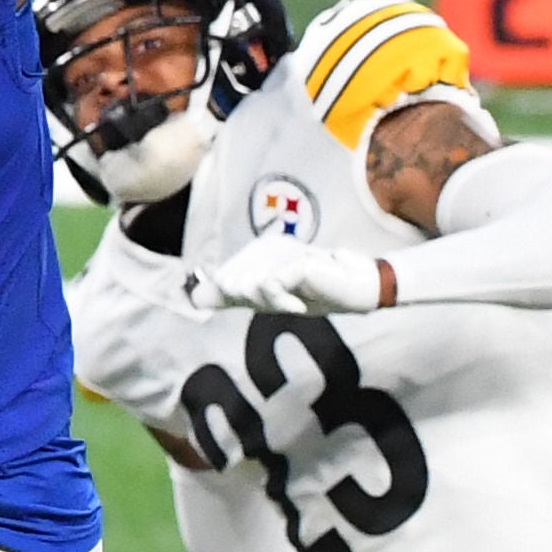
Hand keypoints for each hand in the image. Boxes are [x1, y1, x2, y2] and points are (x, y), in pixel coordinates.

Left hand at [199, 231, 390, 315]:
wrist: (355, 289)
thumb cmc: (317, 293)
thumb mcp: (271, 299)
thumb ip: (235, 296)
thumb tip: (196, 299)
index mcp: (260, 252)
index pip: (226, 275)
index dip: (231, 293)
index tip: (260, 302)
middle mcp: (268, 246)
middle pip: (232, 280)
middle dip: (250, 300)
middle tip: (280, 303)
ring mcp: (282, 252)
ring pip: (248, 284)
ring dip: (268, 302)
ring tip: (291, 302)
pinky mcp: (294, 261)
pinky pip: (268, 286)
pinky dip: (280, 301)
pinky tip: (297, 304)